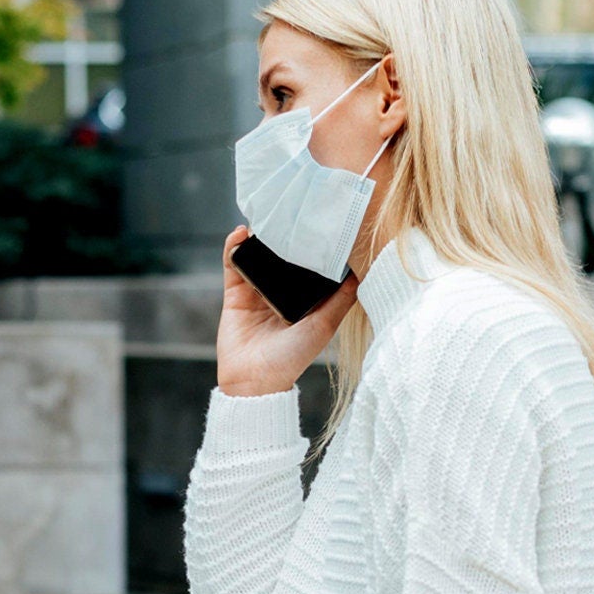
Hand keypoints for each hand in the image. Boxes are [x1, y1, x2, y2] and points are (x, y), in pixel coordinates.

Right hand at [216, 223, 361, 396]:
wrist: (253, 381)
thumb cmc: (292, 359)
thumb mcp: (324, 326)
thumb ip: (342, 299)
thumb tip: (359, 270)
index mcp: (305, 299)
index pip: (310, 264)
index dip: (313, 244)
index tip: (319, 221)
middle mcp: (282, 293)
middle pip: (283, 256)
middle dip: (285, 235)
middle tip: (290, 212)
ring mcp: (257, 291)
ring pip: (258, 255)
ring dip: (259, 236)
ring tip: (265, 218)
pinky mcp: (235, 294)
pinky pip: (234, 264)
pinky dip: (235, 247)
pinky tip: (240, 233)